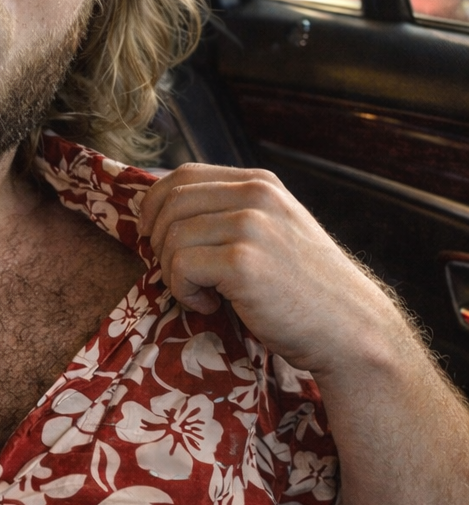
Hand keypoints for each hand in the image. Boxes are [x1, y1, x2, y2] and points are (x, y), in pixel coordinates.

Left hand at [137, 164, 401, 376]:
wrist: (349, 328)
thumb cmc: (304, 289)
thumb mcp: (273, 232)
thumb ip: (231, 213)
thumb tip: (163, 212)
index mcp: (260, 183)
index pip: (183, 176)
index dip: (156, 206)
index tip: (155, 238)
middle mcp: (256, 195)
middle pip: (171, 204)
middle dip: (160, 243)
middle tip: (181, 275)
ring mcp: (251, 226)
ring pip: (171, 238)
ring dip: (174, 273)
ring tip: (204, 294)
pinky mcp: (244, 262)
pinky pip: (181, 267)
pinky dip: (185, 292)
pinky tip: (211, 305)